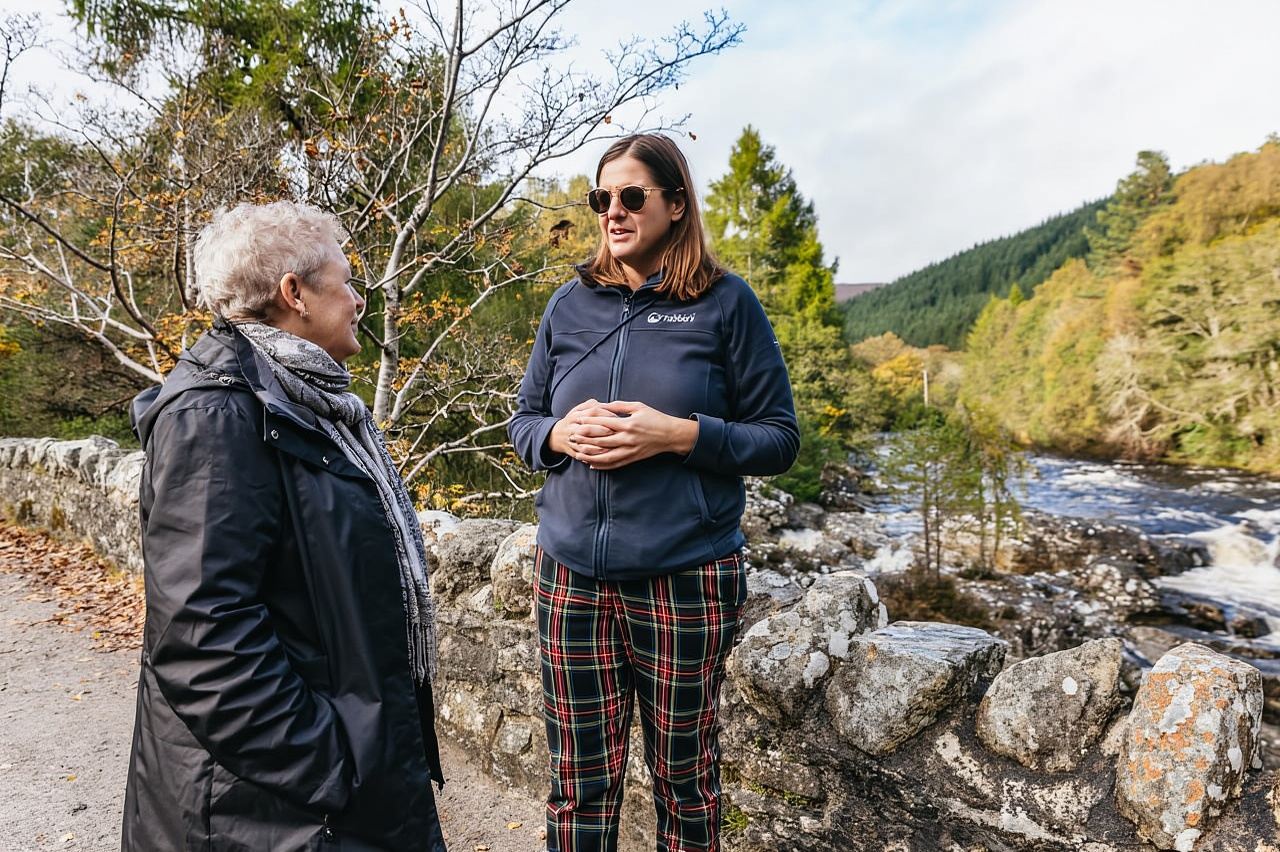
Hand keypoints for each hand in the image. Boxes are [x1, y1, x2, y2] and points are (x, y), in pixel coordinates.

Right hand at [548, 399, 621, 461]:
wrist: (556, 436)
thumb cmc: (573, 421)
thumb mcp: (579, 409)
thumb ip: (592, 405)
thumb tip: (607, 405)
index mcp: (576, 415)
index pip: (592, 412)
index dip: (606, 414)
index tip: (617, 418)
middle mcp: (572, 427)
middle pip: (587, 428)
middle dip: (601, 430)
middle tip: (615, 432)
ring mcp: (572, 440)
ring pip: (585, 443)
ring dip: (598, 444)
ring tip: (612, 444)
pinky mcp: (573, 451)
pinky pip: (583, 454)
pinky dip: (593, 454)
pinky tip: (604, 453)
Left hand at [573, 400, 698, 470]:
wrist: (671, 435)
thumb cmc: (655, 418)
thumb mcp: (639, 407)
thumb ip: (620, 406)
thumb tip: (603, 404)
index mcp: (628, 424)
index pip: (603, 422)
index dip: (589, 421)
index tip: (578, 420)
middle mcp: (628, 438)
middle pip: (601, 440)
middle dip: (585, 438)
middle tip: (572, 436)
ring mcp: (630, 450)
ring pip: (606, 455)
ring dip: (591, 455)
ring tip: (578, 453)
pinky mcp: (633, 458)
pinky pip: (615, 464)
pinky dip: (603, 465)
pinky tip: (592, 464)